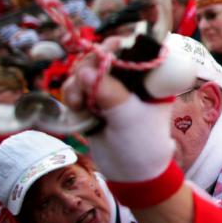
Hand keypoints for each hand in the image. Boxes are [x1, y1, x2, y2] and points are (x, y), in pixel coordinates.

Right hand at [61, 37, 174, 182]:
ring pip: (86, 70)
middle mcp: (131, 79)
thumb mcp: (129, 118)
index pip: (134, 49)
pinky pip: (76, 85)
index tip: (102, 58)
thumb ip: (110, 94)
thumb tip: (85, 72)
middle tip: (83, 82)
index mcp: (150, 79)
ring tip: (79, 103)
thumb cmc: (141, 144)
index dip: (115, 48)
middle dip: (89, 67)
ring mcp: (111, 89)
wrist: (131, 174)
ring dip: (76, 82)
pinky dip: (71, 92)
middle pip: (104, 55)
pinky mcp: (94, 100)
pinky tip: (75, 106)